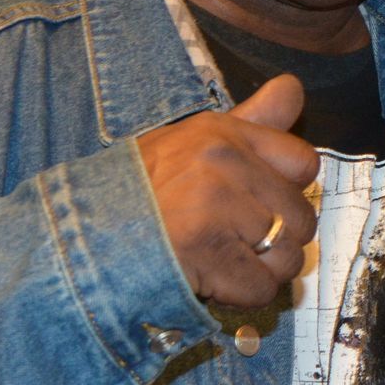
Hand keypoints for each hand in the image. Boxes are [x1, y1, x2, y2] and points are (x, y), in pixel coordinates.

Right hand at [136, 74, 319, 307]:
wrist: (80, 238)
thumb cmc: (141, 193)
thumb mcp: (192, 143)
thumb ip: (252, 122)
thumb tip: (293, 88)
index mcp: (223, 133)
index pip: (304, 163)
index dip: (286, 193)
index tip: (255, 206)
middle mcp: (222, 162)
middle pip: (301, 219)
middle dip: (273, 242)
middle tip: (230, 242)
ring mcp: (214, 205)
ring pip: (286, 257)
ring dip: (259, 273)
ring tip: (220, 262)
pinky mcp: (206, 250)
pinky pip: (260, 288)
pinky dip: (239, 296)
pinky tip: (210, 281)